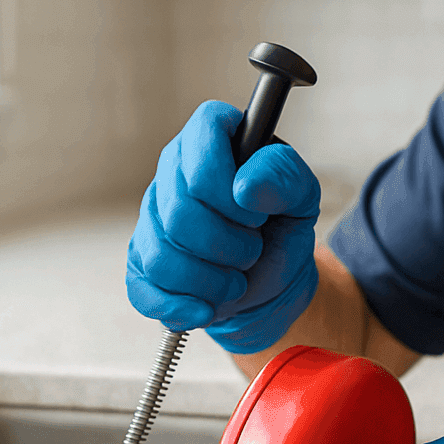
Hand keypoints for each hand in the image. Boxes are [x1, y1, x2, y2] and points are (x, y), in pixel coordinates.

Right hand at [126, 100, 319, 353]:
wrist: (271, 282)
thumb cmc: (282, 229)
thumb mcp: (302, 199)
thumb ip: (285, 177)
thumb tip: (245, 187)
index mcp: (212, 138)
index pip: (202, 137)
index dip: (228, 184)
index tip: (256, 213)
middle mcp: (173, 170)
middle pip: (180, 212)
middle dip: (228, 246)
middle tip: (252, 250)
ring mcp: (151, 216)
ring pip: (161, 256)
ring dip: (212, 281)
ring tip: (236, 279)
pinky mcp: (141, 261)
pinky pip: (144, 289)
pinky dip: (183, 306)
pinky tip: (207, 306)